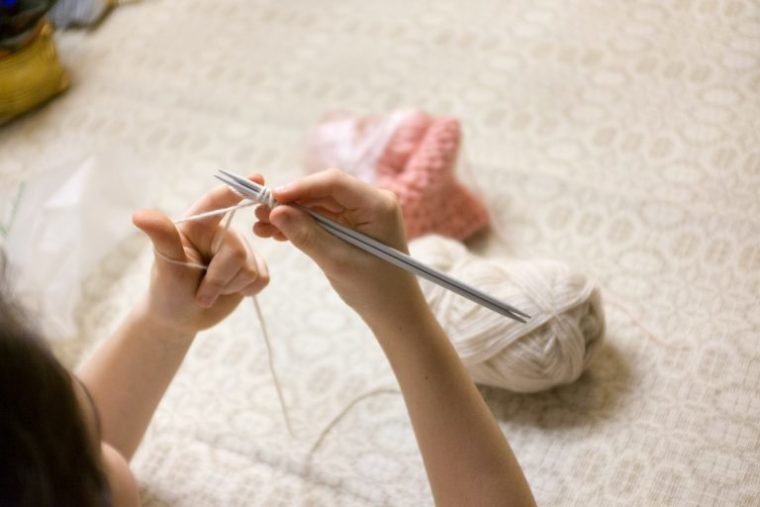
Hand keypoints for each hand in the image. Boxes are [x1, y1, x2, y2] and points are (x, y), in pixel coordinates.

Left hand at [132, 176, 268, 335]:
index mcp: (198, 224)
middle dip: (220, 279)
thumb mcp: (165, 265)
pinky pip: (262, 277)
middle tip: (201, 294)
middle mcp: (221, 233)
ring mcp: (239, 250)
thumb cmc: (168, 290)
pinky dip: (247, 291)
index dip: (238, 189)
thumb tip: (139, 215)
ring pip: (252, 267)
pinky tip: (231, 292)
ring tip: (211, 292)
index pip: (218, 200)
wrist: (181, 318)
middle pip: (237, 251)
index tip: (257, 178)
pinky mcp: (254, 267)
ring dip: (231, 287)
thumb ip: (163, 237)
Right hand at [253, 169, 424, 325]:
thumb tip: (276, 211)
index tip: (271, 197)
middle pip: (323, 191)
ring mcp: (360, 213)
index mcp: (377, 205)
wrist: (395, 312)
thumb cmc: (375, 290)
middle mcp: (370, 202)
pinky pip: (321, 218)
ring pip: (318, 205)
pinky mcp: (351, 226)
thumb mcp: (338, 262)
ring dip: (290, 214)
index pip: (334, 183)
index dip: (300, 186)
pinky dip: (299, 225)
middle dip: (290, 202)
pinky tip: (276, 233)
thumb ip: (307, 235)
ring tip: (260, 226)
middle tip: (257, 212)